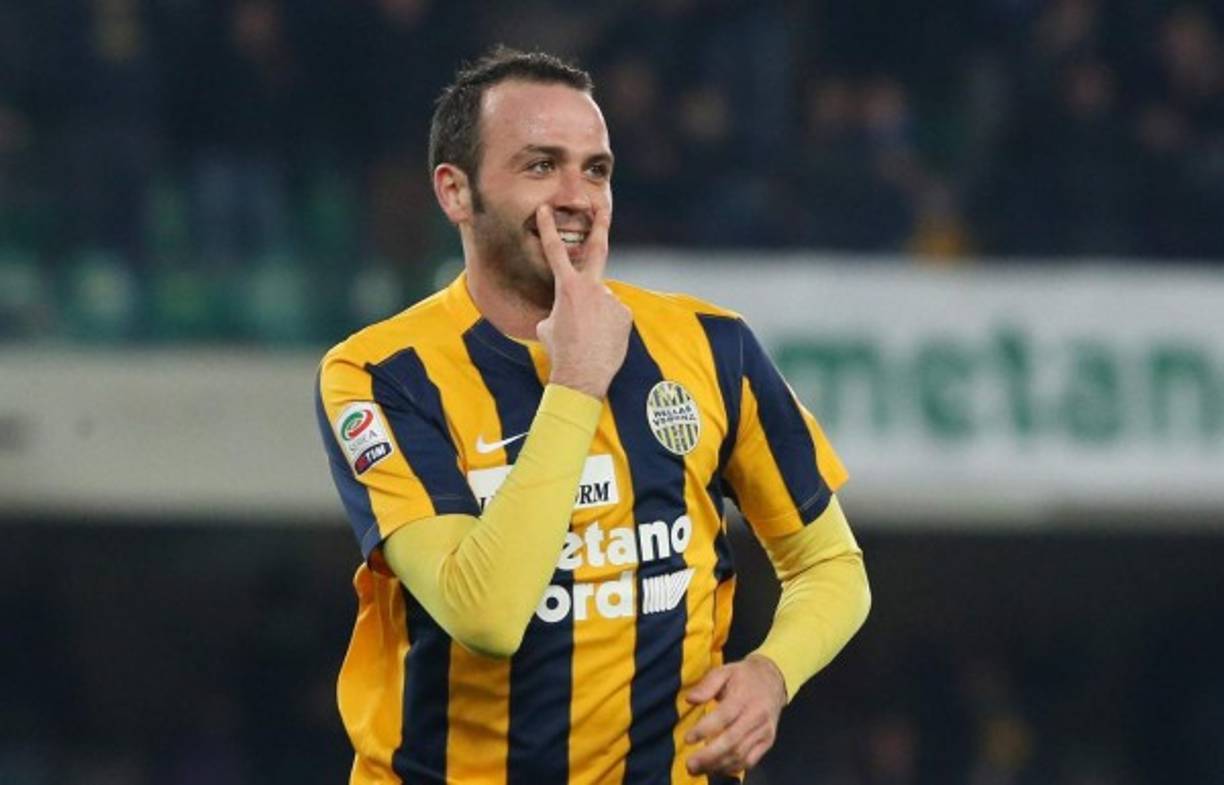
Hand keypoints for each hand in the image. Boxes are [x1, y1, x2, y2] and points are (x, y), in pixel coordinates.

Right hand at [535, 203, 630, 398]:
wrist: (582, 375)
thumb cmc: (560, 352)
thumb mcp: (548, 327)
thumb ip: (559, 309)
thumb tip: (567, 311)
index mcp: (567, 288)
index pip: (555, 251)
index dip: (548, 229)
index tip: (546, 210)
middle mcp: (592, 288)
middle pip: (597, 249)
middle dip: (600, 225)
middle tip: (603, 206)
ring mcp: (611, 300)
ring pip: (602, 301)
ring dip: (595, 315)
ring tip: (589, 338)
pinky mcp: (625, 314)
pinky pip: (614, 315)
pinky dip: (607, 326)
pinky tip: (602, 341)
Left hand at [684, 654, 787, 775]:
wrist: (773, 680)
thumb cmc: (743, 676)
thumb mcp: (724, 671)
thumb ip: (706, 685)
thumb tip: (690, 699)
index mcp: (744, 697)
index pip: (723, 717)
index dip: (705, 730)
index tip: (687, 739)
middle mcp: (756, 716)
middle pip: (732, 741)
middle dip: (709, 756)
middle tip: (690, 764)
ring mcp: (764, 731)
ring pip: (741, 754)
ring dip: (718, 765)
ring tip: (698, 769)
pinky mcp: (767, 742)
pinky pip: (750, 761)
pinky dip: (733, 768)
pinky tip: (716, 769)